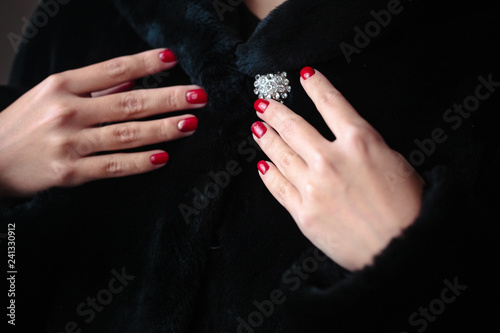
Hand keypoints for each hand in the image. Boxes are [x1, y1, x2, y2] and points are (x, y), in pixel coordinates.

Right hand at [0, 49, 206, 198]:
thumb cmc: (23, 124)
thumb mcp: (50, 94)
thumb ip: (93, 88)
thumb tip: (133, 78)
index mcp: (62, 86)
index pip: (112, 70)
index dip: (144, 63)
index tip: (172, 59)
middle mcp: (67, 111)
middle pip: (128, 103)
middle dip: (167, 98)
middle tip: (198, 96)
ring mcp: (69, 143)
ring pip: (126, 134)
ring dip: (162, 129)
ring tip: (190, 123)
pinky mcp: (69, 172)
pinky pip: (111, 166)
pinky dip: (138, 163)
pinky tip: (162, 157)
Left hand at [251, 67, 423, 270]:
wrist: (400, 249)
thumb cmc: (407, 207)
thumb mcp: (394, 162)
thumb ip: (364, 146)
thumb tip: (344, 139)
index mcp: (360, 141)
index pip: (331, 103)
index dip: (315, 85)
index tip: (304, 75)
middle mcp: (330, 159)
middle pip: (294, 126)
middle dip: (275, 111)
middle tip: (263, 103)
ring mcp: (313, 186)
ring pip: (280, 153)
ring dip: (266, 137)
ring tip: (257, 127)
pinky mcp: (303, 212)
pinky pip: (277, 186)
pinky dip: (268, 173)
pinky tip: (262, 164)